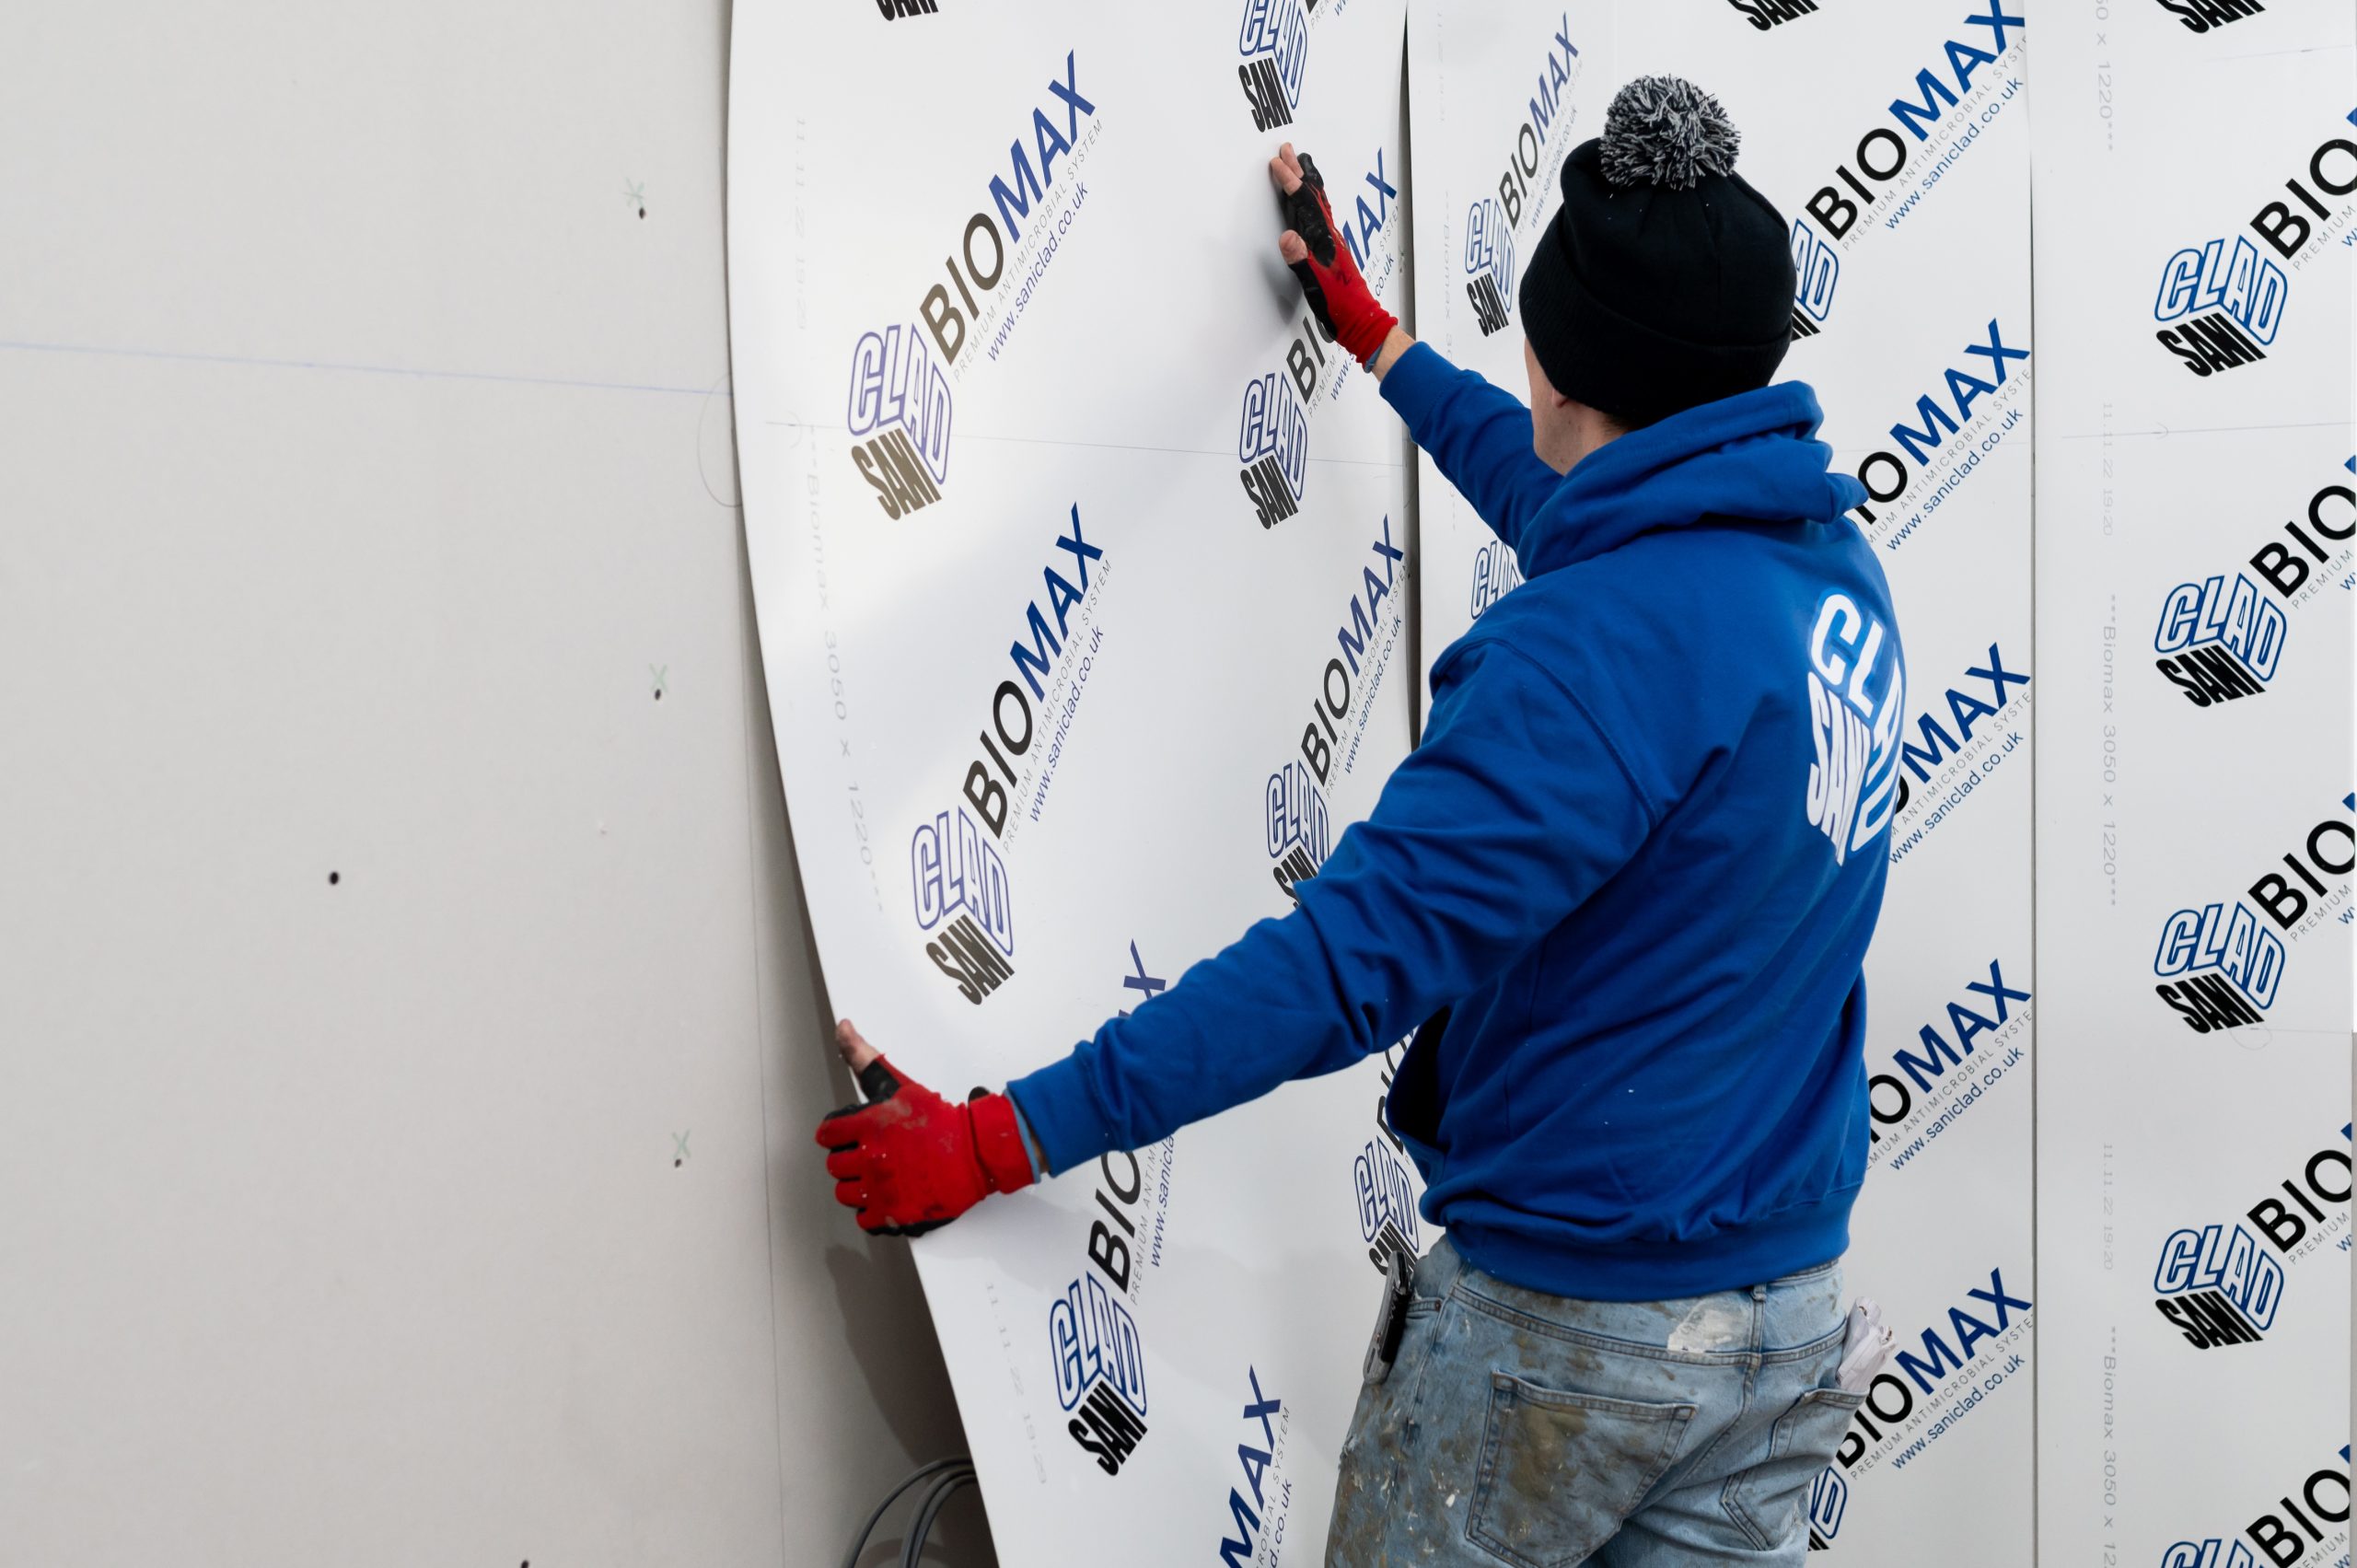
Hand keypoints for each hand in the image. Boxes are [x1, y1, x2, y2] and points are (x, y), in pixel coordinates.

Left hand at [814, 1020, 1035, 1235]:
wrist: (976, 1152)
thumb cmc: (939, 1120)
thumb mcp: (898, 1085)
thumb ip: (864, 1057)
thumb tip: (842, 1027)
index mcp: (868, 1125)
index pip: (826, 1135)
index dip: (837, 1134)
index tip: (850, 1136)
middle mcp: (870, 1158)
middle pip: (834, 1166)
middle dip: (848, 1160)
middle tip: (869, 1156)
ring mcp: (882, 1189)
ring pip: (845, 1194)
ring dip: (857, 1187)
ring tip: (877, 1177)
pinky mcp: (894, 1213)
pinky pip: (864, 1219)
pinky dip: (872, 1212)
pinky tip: (886, 1197)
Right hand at [1270, 142, 1399, 368]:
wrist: (1363, 322)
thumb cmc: (1341, 306)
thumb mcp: (1317, 286)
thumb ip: (1302, 261)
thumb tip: (1287, 236)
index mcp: (1326, 240)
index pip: (1306, 204)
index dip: (1290, 182)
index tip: (1276, 163)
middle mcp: (1331, 236)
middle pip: (1314, 196)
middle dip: (1299, 171)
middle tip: (1286, 149)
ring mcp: (1333, 242)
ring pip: (1319, 203)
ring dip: (1307, 182)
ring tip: (1299, 165)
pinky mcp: (1333, 251)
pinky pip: (1321, 216)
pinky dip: (1313, 201)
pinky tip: (1311, 204)